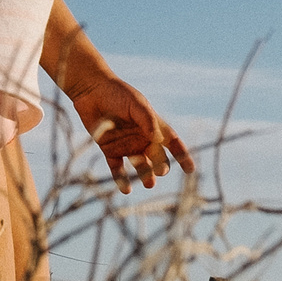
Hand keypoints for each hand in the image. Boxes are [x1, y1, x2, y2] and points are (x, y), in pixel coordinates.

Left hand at [64, 70, 192, 190]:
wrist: (91, 91)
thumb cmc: (117, 94)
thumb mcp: (136, 104)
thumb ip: (147, 120)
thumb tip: (158, 139)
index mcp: (153, 126)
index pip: (172, 142)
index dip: (182, 156)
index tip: (190, 169)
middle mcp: (142, 138)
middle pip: (157, 157)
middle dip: (161, 166)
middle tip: (160, 171)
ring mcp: (126, 145)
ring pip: (140, 166)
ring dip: (145, 175)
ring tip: (149, 183)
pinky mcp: (109, 150)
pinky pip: (117, 168)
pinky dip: (121, 179)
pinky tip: (126, 189)